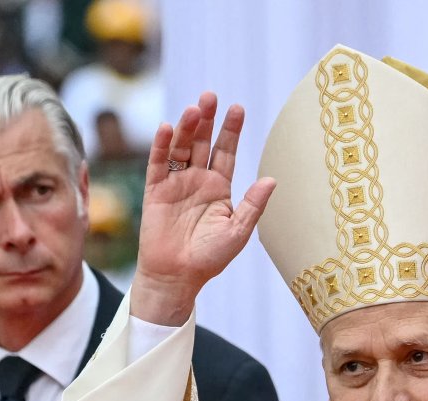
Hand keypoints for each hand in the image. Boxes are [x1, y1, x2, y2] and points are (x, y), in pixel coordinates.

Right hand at [131, 93, 276, 325]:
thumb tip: (272, 180)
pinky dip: (162, 145)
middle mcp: (197, 180)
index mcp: (219, 187)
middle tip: (212, 96)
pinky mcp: (155, 191)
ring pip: (181, 148)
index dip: (230, 130)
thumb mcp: (238, 231)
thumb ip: (253, 205)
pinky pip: (158, 163)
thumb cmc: (210, 258)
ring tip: (195, 108)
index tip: (238, 108)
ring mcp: (175, 183)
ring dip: (187, 127)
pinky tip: (168, 127)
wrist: (177, 276)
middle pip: (203, 142)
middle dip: (207, 120)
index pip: (225, 152)